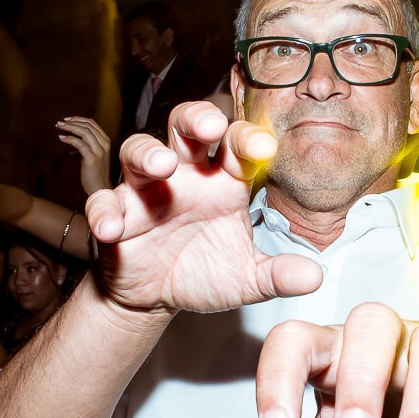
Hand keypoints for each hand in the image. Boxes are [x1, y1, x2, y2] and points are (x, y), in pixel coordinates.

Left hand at [57, 116, 112, 196]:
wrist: (99, 188)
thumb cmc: (94, 173)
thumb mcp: (92, 155)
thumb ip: (85, 145)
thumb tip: (71, 139)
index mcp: (106, 141)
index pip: (92, 124)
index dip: (79, 119)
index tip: (67, 119)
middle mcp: (104, 144)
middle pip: (88, 126)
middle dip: (72, 122)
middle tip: (60, 123)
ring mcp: (99, 151)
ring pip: (84, 132)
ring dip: (70, 127)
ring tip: (59, 127)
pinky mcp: (92, 158)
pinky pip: (79, 143)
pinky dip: (69, 139)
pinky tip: (62, 138)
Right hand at [84, 102, 322, 315]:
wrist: (157, 298)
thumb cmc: (204, 273)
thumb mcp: (246, 279)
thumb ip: (277, 274)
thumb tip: (314, 275)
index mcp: (223, 181)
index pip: (237, 147)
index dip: (249, 141)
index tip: (264, 149)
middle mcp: (186, 175)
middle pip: (186, 128)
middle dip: (197, 119)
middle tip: (210, 127)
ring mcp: (146, 190)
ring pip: (140, 150)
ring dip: (148, 154)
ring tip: (162, 167)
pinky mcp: (116, 213)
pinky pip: (104, 202)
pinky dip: (105, 211)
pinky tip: (112, 227)